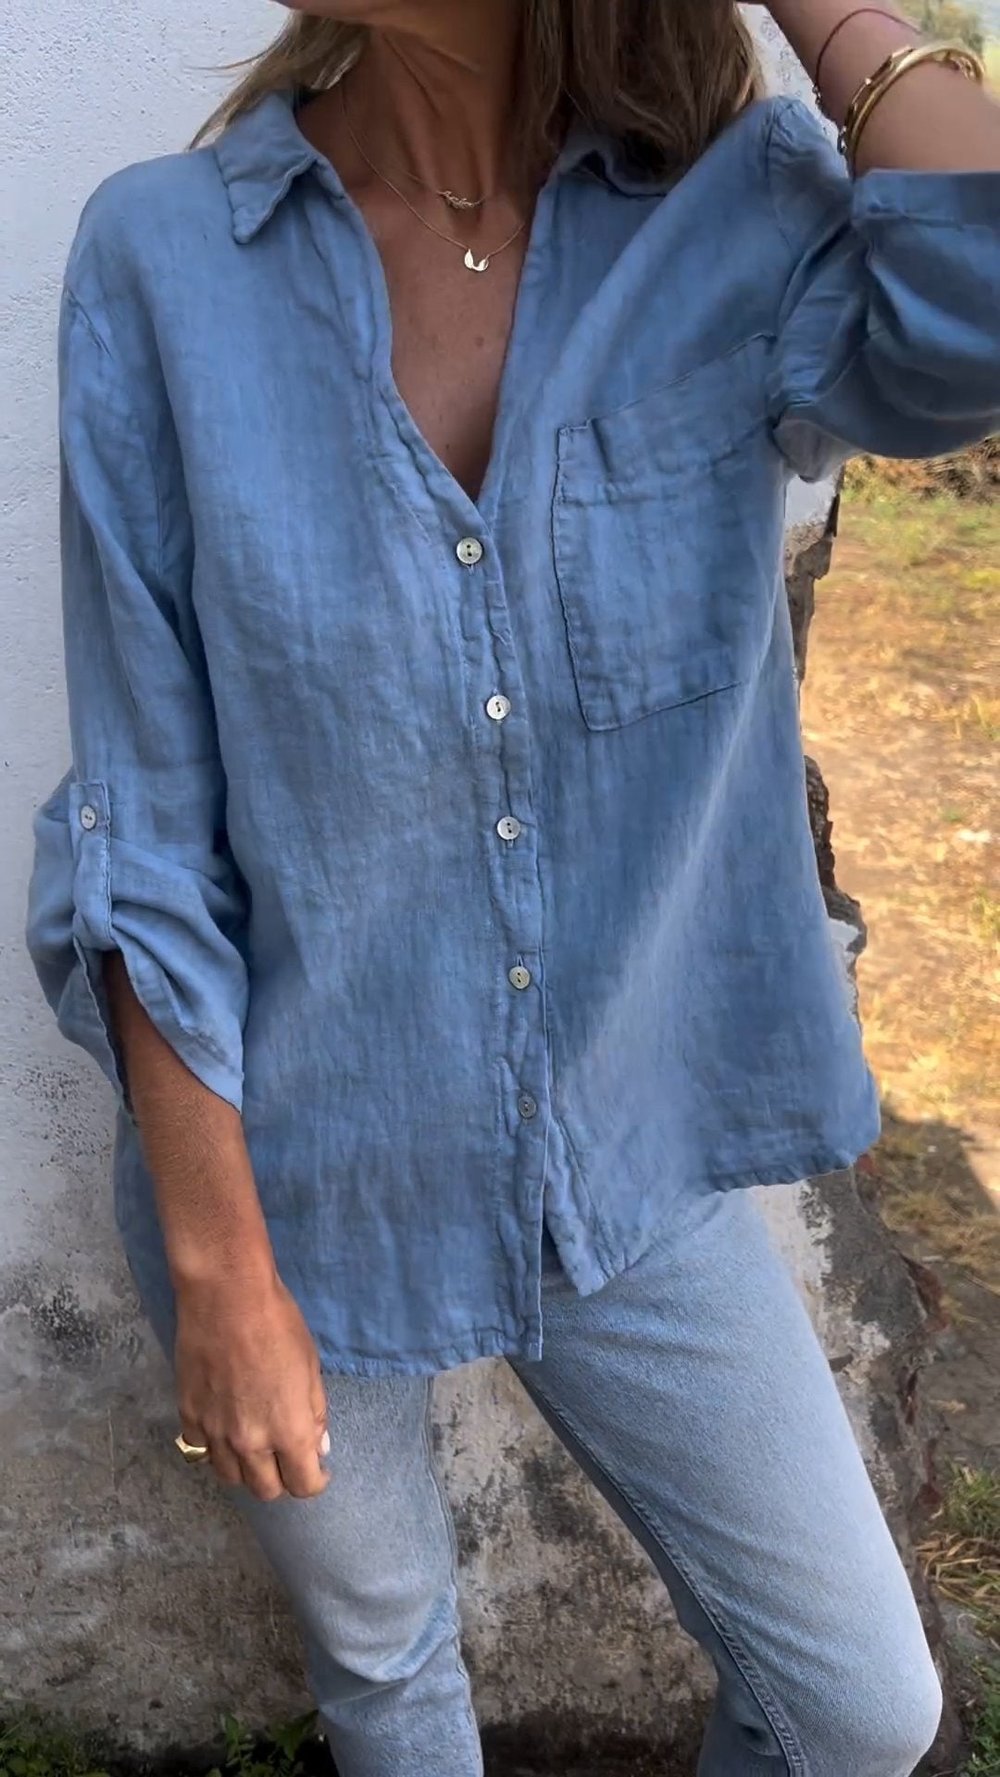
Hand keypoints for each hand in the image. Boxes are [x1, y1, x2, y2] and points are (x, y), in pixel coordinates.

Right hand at [175, 1270, 329, 1501]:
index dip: (314, 1481)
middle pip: (265, 1490)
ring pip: (230, 1478)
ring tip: (255, 1447)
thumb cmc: (279, 1325)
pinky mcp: (189, 1416)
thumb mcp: (311, 1368)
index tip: (317, 1469)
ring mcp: (215, 1433)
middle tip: (287, 1457)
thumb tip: (318, 1447)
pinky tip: (225, 1429)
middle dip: (282, 1479)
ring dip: (247, 1470)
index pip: (303, 1485)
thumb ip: (315, 1414)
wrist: (227, 1297)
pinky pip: (202, 1450)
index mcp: (289, 1432)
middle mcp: (250, 1443)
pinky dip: (216, 1448)